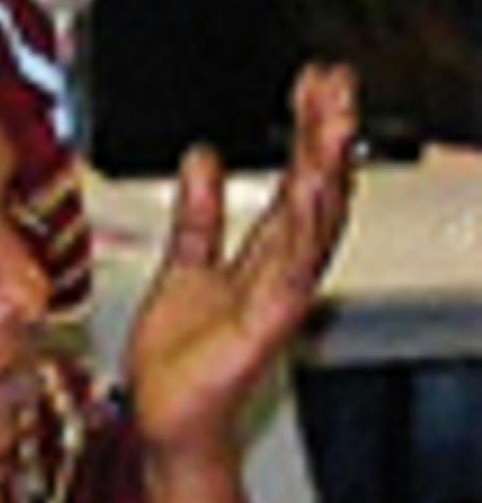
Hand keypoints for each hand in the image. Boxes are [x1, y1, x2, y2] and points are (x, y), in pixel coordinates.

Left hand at [125, 65, 355, 453]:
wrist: (165, 419)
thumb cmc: (179, 357)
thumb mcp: (184, 261)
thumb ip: (198, 212)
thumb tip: (201, 157)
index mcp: (263, 255)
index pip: (295, 179)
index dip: (307, 131)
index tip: (316, 84)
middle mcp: (279, 272)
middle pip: (316, 192)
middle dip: (327, 137)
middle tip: (337, 84)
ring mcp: (277, 297)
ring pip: (312, 224)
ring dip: (324, 172)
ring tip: (333, 124)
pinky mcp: (264, 325)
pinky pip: (287, 272)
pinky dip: (301, 233)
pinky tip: (310, 195)